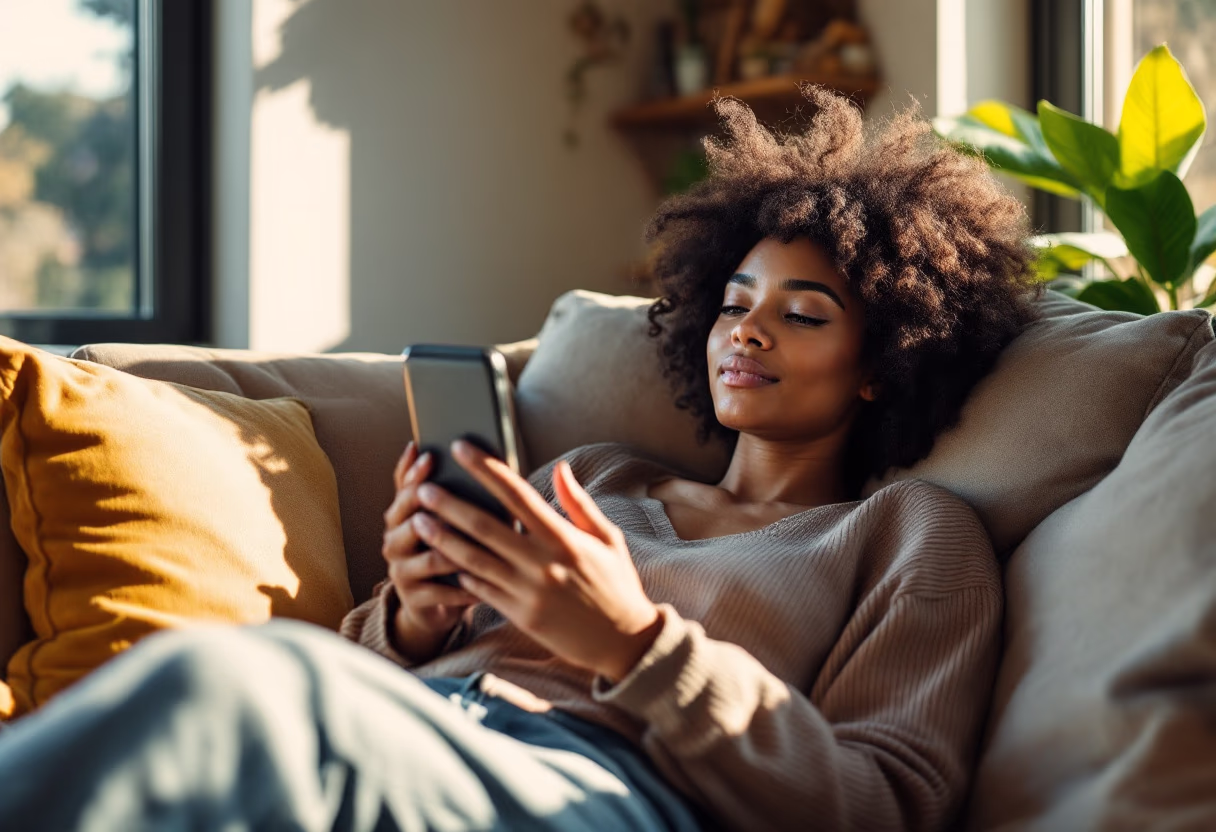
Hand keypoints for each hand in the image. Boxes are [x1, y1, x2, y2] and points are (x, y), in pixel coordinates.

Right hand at [381, 441, 478, 662]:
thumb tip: (481, 456)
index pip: (402, 487)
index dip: (414, 471)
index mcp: (402, 515)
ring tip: (478, 545)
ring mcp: (401, 570)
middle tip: (446, 494)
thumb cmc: (448, 554)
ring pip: (427, 555)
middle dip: (426, 503)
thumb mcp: (448, 522)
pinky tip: (485, 583)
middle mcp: (395, 539)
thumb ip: (457, 494)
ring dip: (453, 550)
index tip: (431, 455)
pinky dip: (463, 587)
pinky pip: (439, 590)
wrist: (434, 605)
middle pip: (405, 516)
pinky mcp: (413, 598)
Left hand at [413, 440, 661, 682]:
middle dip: (449, 505)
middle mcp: (542, 563)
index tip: (462, 449)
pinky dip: (461, 573)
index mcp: (563, 538)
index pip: (517, 494)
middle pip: (484, 526)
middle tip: (423, 489)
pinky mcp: (520, 616)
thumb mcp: (608, 538)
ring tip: (418, 522)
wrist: (624, 641)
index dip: (486, 470)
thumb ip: (579, 503)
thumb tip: (560, 468)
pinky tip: (442, 559)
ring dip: (443, 539)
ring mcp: (528, 591)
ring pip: (474, 560)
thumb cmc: (617, 584)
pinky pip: (482, 590)